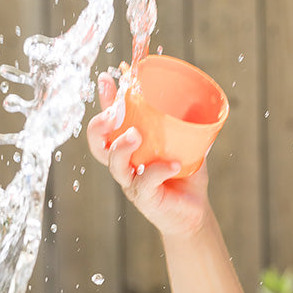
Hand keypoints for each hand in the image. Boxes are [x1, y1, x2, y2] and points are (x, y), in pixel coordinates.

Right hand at [85, 72, 210, 237]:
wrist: (195, 213)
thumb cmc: (185, 176)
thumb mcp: (181, 144)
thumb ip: (179, 124)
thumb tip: (190, 95)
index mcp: (127, 149)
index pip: (108, 124)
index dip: (103, 102)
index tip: (106, 79)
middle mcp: (124, 165)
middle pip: (98, 145)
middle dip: (98, 127)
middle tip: (113, 113)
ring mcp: (132, 183)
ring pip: (115, 164)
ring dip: (121, 146)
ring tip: (136, 135)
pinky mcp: (145, 199)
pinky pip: (145, 182)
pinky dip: (158, 171)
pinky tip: (173, 164)